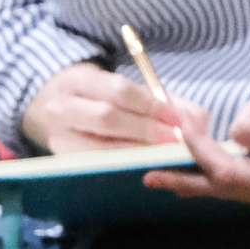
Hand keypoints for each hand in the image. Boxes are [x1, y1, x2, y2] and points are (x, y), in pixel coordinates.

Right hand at [23, 63, 210, 155]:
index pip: (118, 91)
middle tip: (173, 140)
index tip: (176, 118)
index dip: (150, 105)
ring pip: (100, 149)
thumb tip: (192, 123)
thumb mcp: (129, 88)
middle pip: (107, 119)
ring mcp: (57, 140)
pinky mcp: (64, 164)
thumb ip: (164, 100)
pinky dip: (126, 166)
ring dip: (137, 153)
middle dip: (145, 130)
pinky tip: (146, 166)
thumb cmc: (109, 98)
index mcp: (78, 81)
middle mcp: (60, 109)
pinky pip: (98, 167)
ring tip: (164, 155)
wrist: (66, 111)